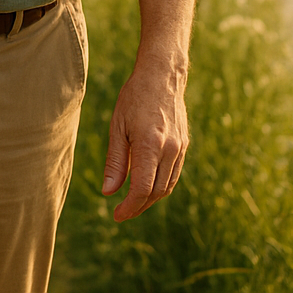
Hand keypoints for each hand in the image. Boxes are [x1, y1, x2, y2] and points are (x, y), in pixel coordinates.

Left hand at [100, 58, 188, 221]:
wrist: (162, 77)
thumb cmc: (134, 98)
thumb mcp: (117, 127)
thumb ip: (115, 161)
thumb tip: (108, 192)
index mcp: (150, 145)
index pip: (142, 188)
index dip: (129, 207)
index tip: (116, 215)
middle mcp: (169, 150)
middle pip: (156, 192)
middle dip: (138, 207)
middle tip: (121, 213)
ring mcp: (180, 148)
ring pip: (167, 186)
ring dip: (150, 199)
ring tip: (132, 204)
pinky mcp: (184, 145)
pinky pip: (173, 174)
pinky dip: (160, 186)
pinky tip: (147, 186)